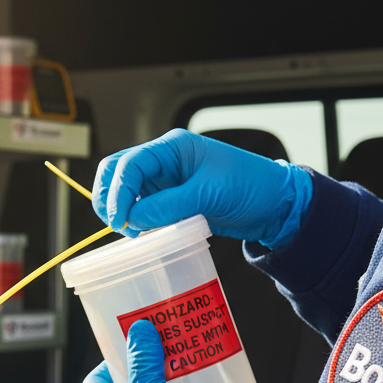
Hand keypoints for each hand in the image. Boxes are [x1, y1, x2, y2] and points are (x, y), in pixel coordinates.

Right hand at [93, 128, 312, 245]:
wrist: (273, 205)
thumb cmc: (250, 186)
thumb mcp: (208, 194)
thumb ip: (168, 206)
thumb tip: (133, 219)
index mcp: (172, 148)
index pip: (129, 164)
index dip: (118, 192)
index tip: (120, 220)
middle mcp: (164, 163)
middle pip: (118, 173)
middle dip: (110, 198)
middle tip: (117, 226)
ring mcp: (166, 183)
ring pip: (126, 193)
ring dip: (122, 211)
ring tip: (133, 232)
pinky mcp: (170, 202)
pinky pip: (142, 209)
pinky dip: (136, 221)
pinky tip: (143, 233)